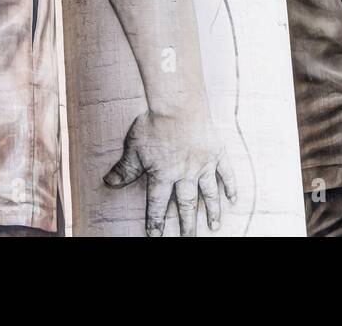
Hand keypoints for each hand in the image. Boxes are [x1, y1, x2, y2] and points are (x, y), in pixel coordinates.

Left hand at [104, 110, 236, 236]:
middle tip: (189, 238)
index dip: (155, 221)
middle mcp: (184, 174)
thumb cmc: (154, 123)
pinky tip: (233, 200)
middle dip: (187, 225)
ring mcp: (203, 165)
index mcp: (163, 175)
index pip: (157, 204)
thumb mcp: (133, 147)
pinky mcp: (216, 153)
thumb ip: (124, 168)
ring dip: (211, 212)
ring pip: (208, 194)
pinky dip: (230, 187)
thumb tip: (109, 182)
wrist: (178, 104)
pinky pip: (225, 174)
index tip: (155, 235)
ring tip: (214, 227)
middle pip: (186, 205)